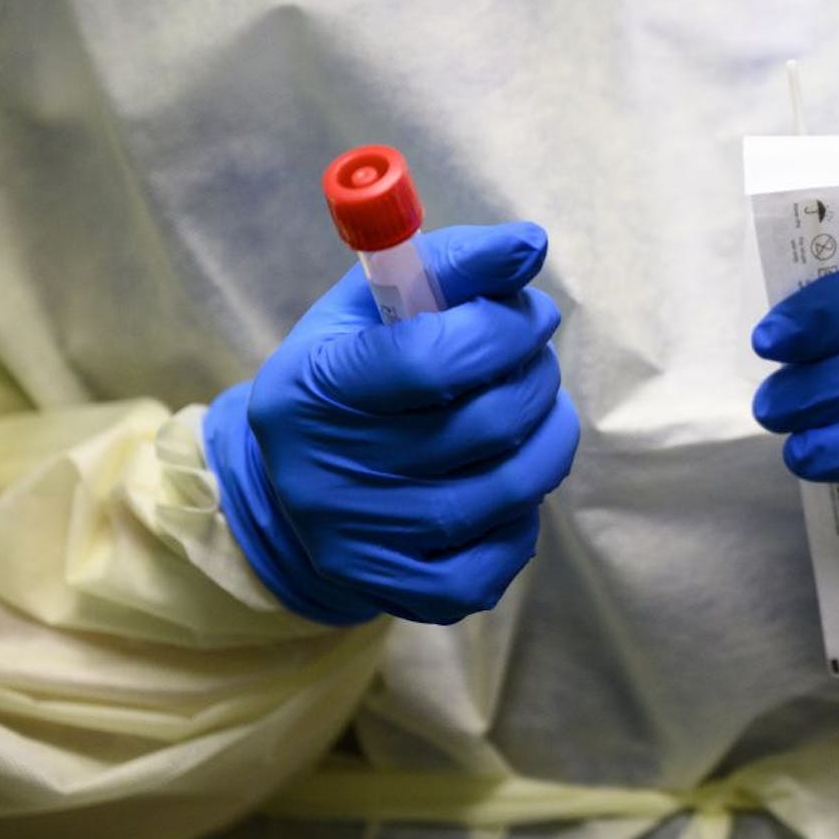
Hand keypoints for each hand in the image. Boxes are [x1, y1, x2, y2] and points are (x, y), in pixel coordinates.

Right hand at [204, 222, 579, 624]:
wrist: (289, 496)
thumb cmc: (349, 378)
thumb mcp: (371, 307)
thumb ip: (447, 265)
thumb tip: (529, 245)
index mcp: (311, 391)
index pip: (432, 358)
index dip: (504, 326)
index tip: (527, 310)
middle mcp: (330, 476)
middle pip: (487, 424)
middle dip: (536, 374)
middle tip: (533, 354)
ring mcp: (369, 544)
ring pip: (512, 488)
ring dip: (549, 434)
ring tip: (536, 406)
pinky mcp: (408, 593)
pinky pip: (508, 552)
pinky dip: (528, 508)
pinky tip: (507, 476)